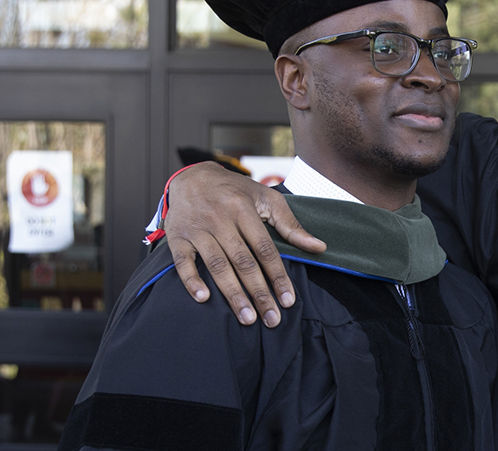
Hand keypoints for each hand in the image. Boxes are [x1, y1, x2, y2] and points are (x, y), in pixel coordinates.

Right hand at [164, 161, 325, 326]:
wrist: (192, 177)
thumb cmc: (235, 191)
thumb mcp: (266, 198)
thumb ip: (291, 224)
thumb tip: (319, 247)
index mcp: (244, 209)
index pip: (265, 249)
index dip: (278, 276)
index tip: (287, 300)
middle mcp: (220, 219)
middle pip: (243, 262)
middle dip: (259, 293)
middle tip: (271, 319)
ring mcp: (197, 229)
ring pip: (217, 265)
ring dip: (232, 294)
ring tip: (247, 318)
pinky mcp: (178, 237)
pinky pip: (183, 261)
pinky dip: (191, 280)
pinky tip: (203, 298)